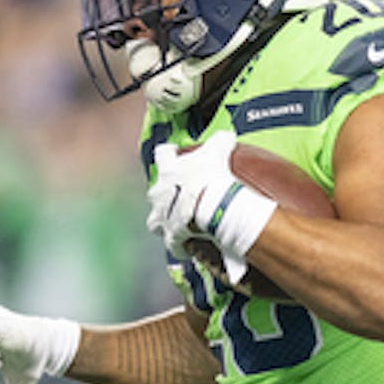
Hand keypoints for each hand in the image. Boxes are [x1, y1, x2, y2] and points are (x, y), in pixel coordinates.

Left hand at [146, 130, 275, 282]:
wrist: (213, 207)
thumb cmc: (212, 176)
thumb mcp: (219, 149)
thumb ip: (221, 139)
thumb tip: (228, 136)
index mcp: (168, 168)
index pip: (162, 154)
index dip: (169, 154)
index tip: (175, 154)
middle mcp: (158, 192)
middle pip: (155, 191)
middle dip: (166, 194)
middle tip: (182, 196)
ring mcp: (161, 216)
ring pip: (156, 221)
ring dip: (166, 222)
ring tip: (181, 225)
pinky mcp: (170, 237)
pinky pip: (173, 245)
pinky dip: (180, 245)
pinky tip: (190, 247)